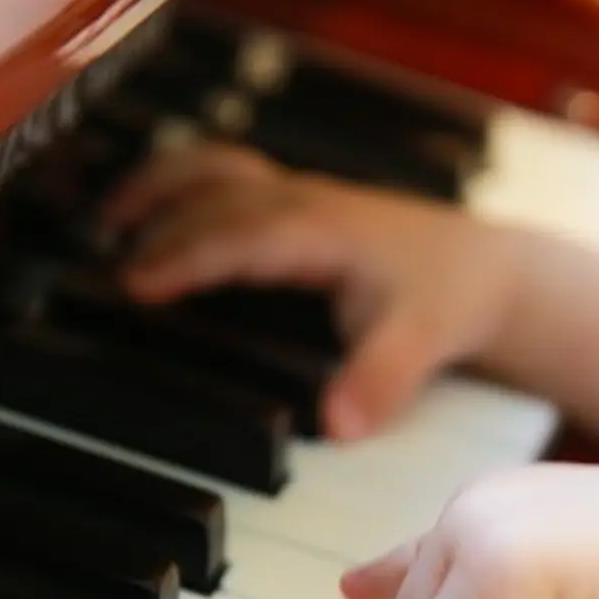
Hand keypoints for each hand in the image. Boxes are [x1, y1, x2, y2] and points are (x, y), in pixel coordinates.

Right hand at [101, 143, 516, 438]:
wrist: (496, 271)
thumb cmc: (455, 299)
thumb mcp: (421, 342)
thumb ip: (378, 381)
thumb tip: (340, 427)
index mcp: (322, 229)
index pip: (236, 236)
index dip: (184, 256)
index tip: (134, 282)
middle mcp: (307, 203)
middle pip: (214, 196)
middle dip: (156, 221)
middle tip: (102, 262)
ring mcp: (306, 198)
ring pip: (220, 171)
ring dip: (163, 185)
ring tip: (110, 215)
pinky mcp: (309, 206)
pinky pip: (234, 183)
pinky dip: (190, 190)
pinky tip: (166, 216)